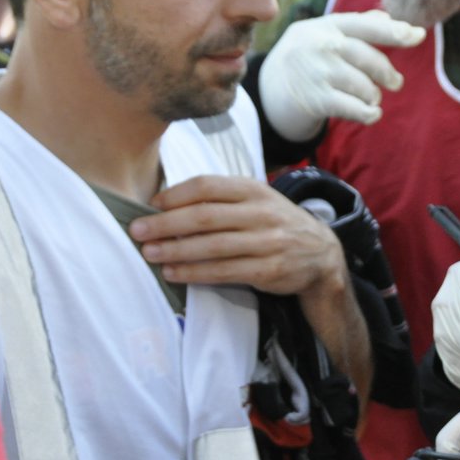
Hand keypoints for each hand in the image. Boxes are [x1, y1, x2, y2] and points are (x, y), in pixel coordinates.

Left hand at [131, 175, 345, 298]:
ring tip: (150, 254)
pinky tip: (174, 273)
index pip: (208, 186)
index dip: (175, 195)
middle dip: (166, 225)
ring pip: (212, 246)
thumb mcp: (257, 200)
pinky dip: (195, 273)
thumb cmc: (275, 224)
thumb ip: (222, 199)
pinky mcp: (269, 270)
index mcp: (254, 189)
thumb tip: (165, 203)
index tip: (150, 205)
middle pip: (205, 217)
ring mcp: (268, 242)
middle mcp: (262, 213)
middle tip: (137, 231)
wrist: (321, 254)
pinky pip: (224, 271)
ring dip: (176, 251)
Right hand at [258, 11, 426, 141]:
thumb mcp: (322, 33)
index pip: (366, 26)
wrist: (269, 89)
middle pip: (370, 59)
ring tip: (372, 97)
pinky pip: (355, 108)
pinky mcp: (316, 100)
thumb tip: (389, 19)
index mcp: (326, 25)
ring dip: (374, 96)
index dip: (393, 31)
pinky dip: (369, 114)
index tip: (417, 36)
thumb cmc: (306, 57)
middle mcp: (321, 46)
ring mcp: (317, 73)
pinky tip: (372, 114)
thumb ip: (356, 26)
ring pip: (365, 86)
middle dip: (388, 74)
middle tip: (396, 83)